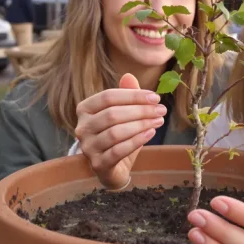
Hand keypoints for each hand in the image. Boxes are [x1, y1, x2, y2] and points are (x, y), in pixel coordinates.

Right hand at [74, 73, 165, 188]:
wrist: (113, 168)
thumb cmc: (119, 136)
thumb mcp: (124, 114)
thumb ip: (126, 96)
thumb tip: (129, 76)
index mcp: (85, 109)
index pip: (108, 96)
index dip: (133, 95)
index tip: (155, 97)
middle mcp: (82, 127)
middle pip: (112, 114)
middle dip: (140, 110)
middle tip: (161, 110)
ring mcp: (88, 147)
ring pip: (115, 132)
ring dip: (141, 125)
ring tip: (158, 121)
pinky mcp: (98, 164)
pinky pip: (118, 150)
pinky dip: (136, 141)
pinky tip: (150, 133)